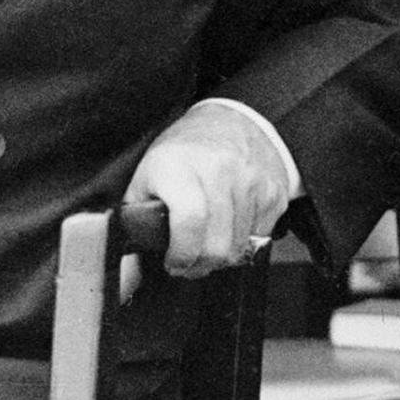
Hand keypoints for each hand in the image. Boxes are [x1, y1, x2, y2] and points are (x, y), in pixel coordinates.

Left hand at [125, 103, 292, 281]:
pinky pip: (260, 238)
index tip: (173, 262)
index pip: (189, 223)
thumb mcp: (146, 179)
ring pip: (240, 249)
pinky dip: (244, 241)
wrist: (230, 120)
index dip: (181, 255)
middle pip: (217, 246)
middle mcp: (219, 170)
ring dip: (222, 256)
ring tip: (208, 241)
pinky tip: (229, 225)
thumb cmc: (182, 154)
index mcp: (179, 166)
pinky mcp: (274, 191)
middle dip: (200, 265)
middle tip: (189, 260)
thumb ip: (135, 224)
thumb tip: (126, 279)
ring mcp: (252, 180)